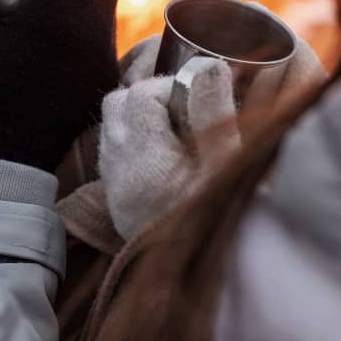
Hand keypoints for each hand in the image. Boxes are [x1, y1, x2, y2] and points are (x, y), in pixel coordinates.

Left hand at [99, 33, 325, 238]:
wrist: (190, 275)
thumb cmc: (219, 219)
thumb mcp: (227, 165)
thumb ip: (214, 111)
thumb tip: (208, 65)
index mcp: (146, 162)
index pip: (141, 96)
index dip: (170, 87)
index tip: (197, 98)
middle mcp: (120, 171)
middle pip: (117, 105)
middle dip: (150, 96)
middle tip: (185, 110)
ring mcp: (115, 185)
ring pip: (113, 125)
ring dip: (141, 116)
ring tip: (176, 129)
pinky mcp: (117, 198)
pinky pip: (114, 149)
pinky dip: (135, 139)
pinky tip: (165, 152)